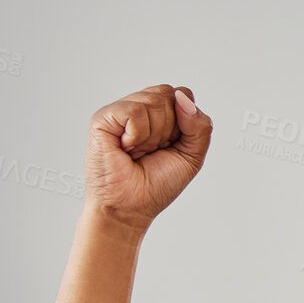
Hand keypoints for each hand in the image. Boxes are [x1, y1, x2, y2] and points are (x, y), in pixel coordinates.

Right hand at [84, 84, 212, 232]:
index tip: (169, 146)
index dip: (184, 122)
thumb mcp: (192, 156)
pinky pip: (134, 112)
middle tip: (151, 151)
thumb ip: (200, 126)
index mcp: (159, 113)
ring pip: (153, 101)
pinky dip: (137, 136)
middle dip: (168, 130)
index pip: (182, 94)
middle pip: (169, 94)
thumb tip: (182, 98)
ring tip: (137, 152)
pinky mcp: (103, 118)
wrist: (130, 208)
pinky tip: (126, 148)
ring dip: (152, 136)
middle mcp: (138, 106)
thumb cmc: (155, 185)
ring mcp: (120, 111)